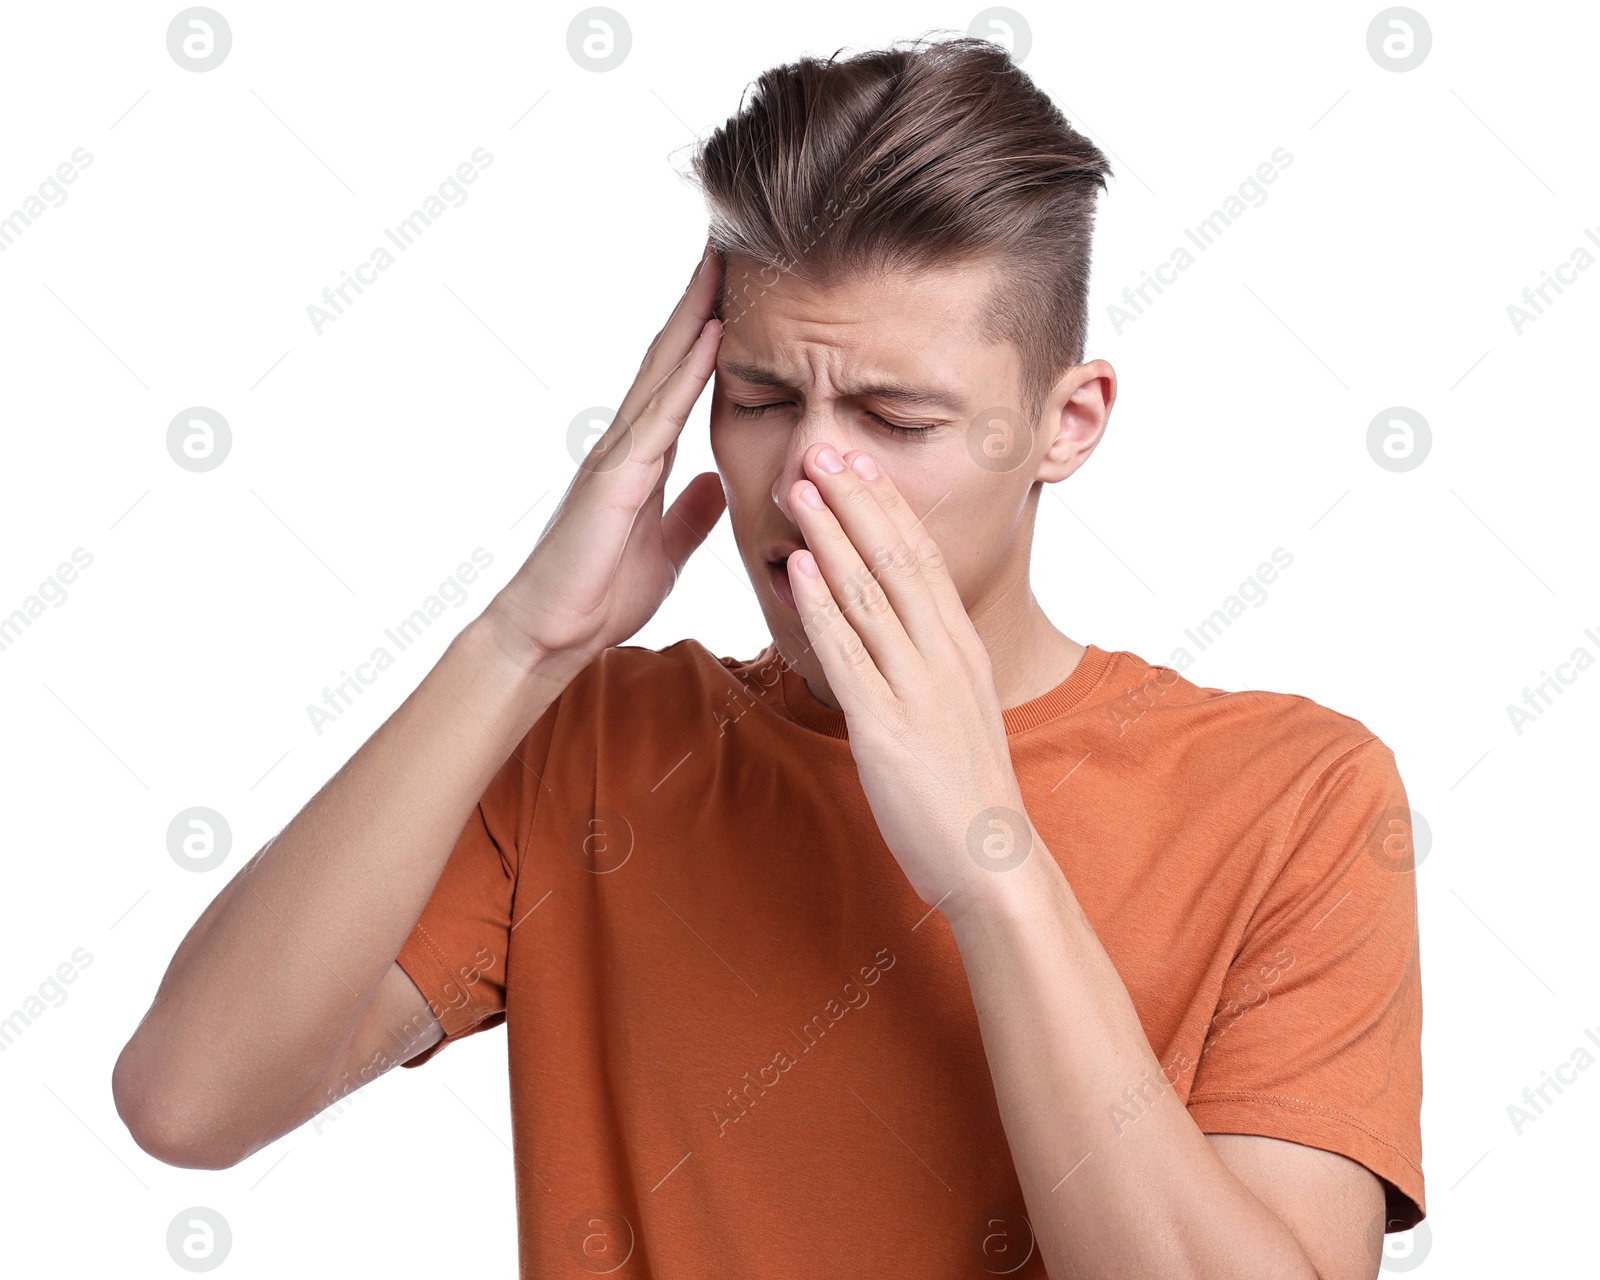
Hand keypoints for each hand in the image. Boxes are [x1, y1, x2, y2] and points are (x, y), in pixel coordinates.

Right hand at [485, 242, 726, 671]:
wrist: (550, 633)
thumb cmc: (598, 595)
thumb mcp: (664, 550)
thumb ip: (688, 514)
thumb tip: (715, 484)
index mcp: (643, 458)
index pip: (682, 379)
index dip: (708, 331)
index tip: (737, 287)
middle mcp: (628, 442)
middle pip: (671, 354)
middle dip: (701, 299)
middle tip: (729, 243)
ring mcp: (619, 454)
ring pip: (664, 367)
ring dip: (696, 313)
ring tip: (724, 261)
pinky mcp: (616, 477)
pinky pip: (661, 413)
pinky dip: (688, 371)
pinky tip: (712, 334)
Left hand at [781, 443, 1034, 923]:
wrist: (992, 861)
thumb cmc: (967, 791)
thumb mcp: (956, 709)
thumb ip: (928, 663)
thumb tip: (894, 628)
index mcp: (961, 649)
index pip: (922, 557)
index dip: (887, 505)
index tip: (858, 462)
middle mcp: (944, 657)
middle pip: (898, 559)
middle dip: (857, 500)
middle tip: (824, 448)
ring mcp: (918, 689)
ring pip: (871, 595)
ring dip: (831, 536)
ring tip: (801, 487)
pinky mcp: (887, 728)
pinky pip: (849, 655)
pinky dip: (822, 606)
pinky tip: (799, 569)